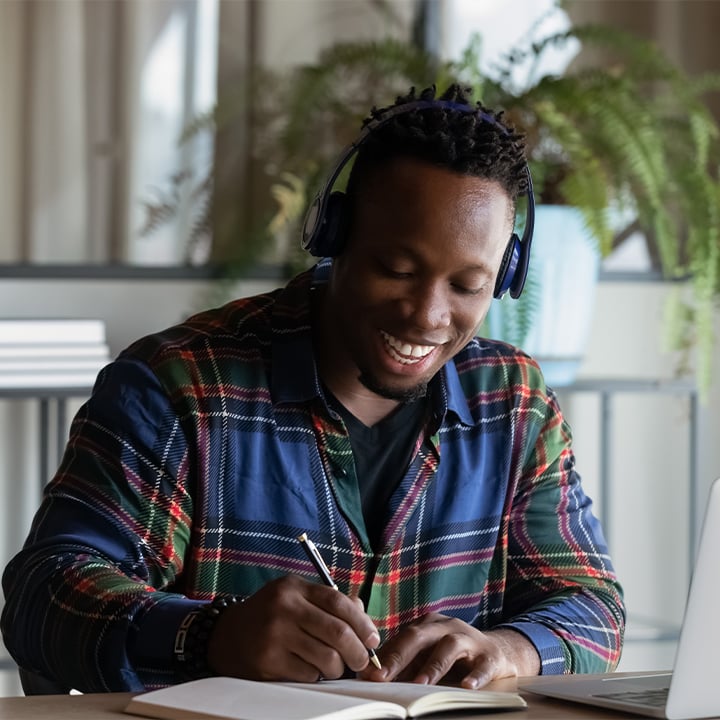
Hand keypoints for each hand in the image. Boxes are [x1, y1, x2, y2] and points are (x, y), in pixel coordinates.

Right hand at [206, 575, 379, 681]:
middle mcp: (284, 608)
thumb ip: (329, 603)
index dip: (362, 622)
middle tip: (362, 662)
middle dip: (358, 652)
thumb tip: (364, 617)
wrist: (227, 636)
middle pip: (337, 632)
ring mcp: (275, 635)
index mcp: (294, 588)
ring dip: (337, 668)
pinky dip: (316, 676)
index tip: (373, 639)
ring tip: (333, 666)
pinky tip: (308, 669)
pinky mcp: (268, 661)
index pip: (339, 602)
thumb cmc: (271, 615)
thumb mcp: (296, 598)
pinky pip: (308, 674)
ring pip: (326, 658)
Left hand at [359, 613, 539, 688]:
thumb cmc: (456, 657)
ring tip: (419, 685)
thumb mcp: (429, 656)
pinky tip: (466, 687)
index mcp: (428, 625)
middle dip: (398, 657)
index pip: (401, 637)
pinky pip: (483, 665)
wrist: (499, 653)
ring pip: (449, 646)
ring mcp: (469, 639)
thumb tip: (371, 677)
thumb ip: (405, 664)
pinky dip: (475, 676)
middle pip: (419, 636)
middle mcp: (446, 626)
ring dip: (432, 666)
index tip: (367, 674)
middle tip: (382, 677)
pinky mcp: (490, 656)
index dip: (384, 656)